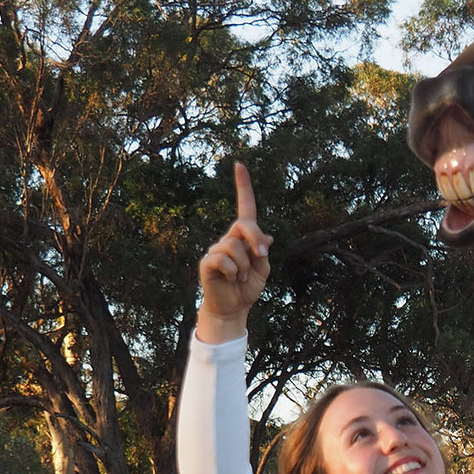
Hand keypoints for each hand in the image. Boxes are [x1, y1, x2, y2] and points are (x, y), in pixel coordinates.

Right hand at [196, 163, 272, 343]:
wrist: (233, 309)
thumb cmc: (247, 288)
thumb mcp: (262, 270)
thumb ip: (262, 252)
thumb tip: (265, 236)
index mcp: (243, 237)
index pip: (244, 208)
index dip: (243, 187)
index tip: (239, 164)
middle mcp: (228, 239)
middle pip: (244, 225)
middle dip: (256, 238)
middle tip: (261, 254)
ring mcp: (216, 250)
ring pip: (235, 246)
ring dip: (245, 265)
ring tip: (240, 277)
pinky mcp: (207, 262)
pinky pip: (224, 260)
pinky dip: (234, 272)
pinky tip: (230, 279)